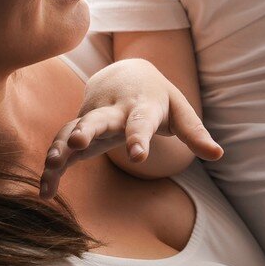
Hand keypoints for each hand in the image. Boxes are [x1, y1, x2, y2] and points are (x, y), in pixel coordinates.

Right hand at [39, 59, 221, 198]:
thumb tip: (218, 154)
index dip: (139, 138)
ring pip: (71, 130)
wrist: (125, 72)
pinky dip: (51, 167)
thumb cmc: (158, 97)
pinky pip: (59, 145)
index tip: (138, 156)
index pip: (140, 122)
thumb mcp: (180, 110)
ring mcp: (91, 118)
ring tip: (52, 165)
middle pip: (98, 119)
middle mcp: (112, 110)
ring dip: (61, 146)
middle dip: (87, 130)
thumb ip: (195, 133)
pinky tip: (46, 193)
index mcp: (141, 106)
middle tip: (77, 142)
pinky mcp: (76, 129)